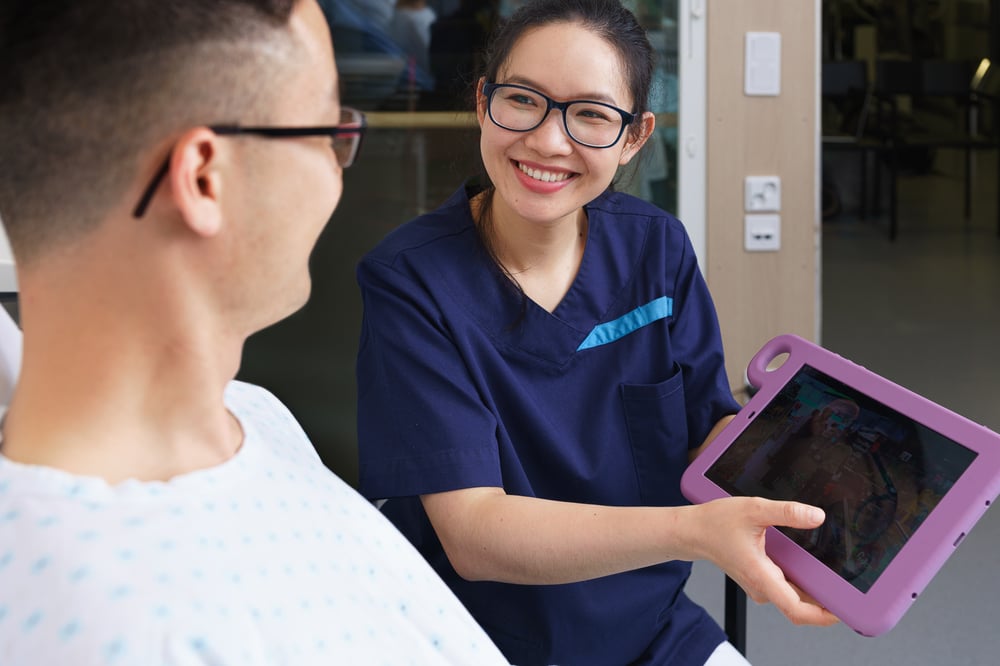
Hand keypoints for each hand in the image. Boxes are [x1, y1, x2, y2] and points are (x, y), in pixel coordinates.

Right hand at [690, 497, 839, 626]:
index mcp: (760, 575)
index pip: (795, 609)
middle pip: (800, 605)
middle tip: (849, 586)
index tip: (843, 610)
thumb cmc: (716, 523)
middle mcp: (761, 586)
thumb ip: (786, 512)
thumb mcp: (753, 509)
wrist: (693, 531)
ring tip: (834, 574)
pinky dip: (802, 583)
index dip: (823, 616)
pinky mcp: (760, 579)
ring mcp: (760, 585)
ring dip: (814, 591)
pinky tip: (811, 567)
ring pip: (794, 597)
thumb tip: (816, 516)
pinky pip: (786, 588)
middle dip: (826, 601)